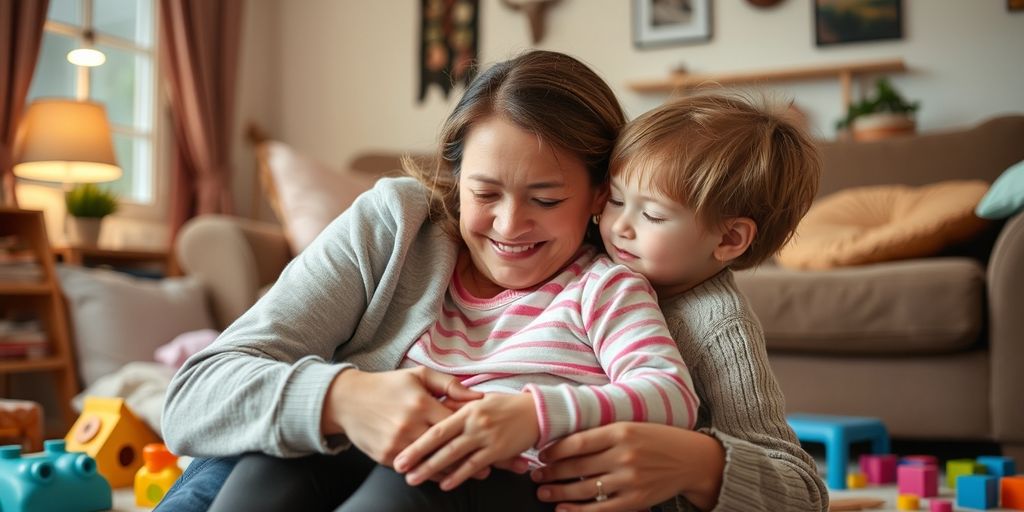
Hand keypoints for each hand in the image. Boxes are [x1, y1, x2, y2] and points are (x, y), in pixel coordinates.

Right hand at [320, 367, 482, 465]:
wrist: (347, 400)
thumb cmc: (387, 385)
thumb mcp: (418, 376)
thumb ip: (449, 385)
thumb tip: (477, 395)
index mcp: (420, 403)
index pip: (454, 422)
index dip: (474, 431)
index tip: (494, 438)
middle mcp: (409, 425)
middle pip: (447, 446)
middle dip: (472, 456)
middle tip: (496, 466)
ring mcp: (397, 443)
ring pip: (432, 463)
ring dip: (456, 471)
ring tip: (478, 475)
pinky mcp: (386, 456)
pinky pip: (415, 469)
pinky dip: (432, 474)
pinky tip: (449, 477)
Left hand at [394, 392, 538, 489]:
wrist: (536, 411)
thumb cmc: (504, 405)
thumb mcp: (478, 399)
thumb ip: (456, 404)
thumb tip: (434, 410)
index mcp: (466, 408)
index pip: (437, 426)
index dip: (418, 440)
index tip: (401, 450)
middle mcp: (474, 421)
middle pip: (440, 441)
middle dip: (418, 456)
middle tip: (399, 468)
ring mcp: (486, 436)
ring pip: (454, 455)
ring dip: (432, 469)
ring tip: (414, 478)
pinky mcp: (498, 450)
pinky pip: (474, 465)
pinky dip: (458, 475)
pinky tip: (445, 484)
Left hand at [530, 423, 724, 511]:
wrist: (692, 459)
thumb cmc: (658, 439)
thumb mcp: (631, 426)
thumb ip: (603, 433)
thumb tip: (567, 442)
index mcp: (620, 431)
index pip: (577, 442)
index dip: (555, 450)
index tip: (541, 455)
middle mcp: (623, 455)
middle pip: (577, 466)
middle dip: (551, 472)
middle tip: (535, 475)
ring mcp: (630, 480)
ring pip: (584, 489)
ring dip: (559, 493)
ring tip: (543, 492)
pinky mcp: (636, 500)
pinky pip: (600, 509)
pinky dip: (578, 511)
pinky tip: (563, 510)